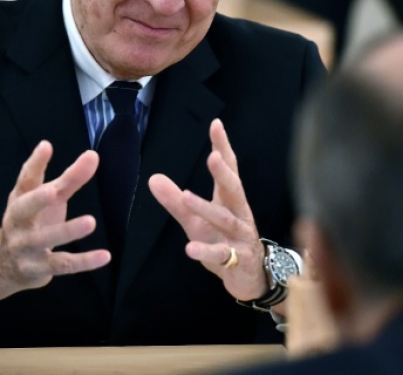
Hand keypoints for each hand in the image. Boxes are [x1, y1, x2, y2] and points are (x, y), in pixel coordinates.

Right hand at [0, 141, 110, 309]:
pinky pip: (63, 265)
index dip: (35, 163)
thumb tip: (93, 155)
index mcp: (20, 199)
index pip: (26, 179)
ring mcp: (26, 247)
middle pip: (23, 209)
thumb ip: (70, 178)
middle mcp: (18, 222)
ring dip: (67, 231)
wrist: (3, 264)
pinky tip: (105, 256)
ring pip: (45, 239)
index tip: (46, 146)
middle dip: (37, 200)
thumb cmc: (31, 221)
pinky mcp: (40, 268)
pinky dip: (84, 262)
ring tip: (90, 221)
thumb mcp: (48, 198)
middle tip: (53, 191)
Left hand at [149, 118, 268, 301]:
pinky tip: (189, 248)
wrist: (250, 277)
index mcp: (229, 200)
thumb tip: (153, 178)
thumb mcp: (195, 221)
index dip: (222, 147)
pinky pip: (221, 254)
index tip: (216, 124)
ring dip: (206, 208)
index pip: (228, 169)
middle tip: (213, 156)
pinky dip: (206, 251)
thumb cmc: (224, 241)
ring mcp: (240, 237)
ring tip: (186, 196)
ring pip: (225, 220)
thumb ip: (175, 201)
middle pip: (233, 189)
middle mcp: (239, 214)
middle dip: (224, 173)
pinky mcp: (237, 260)